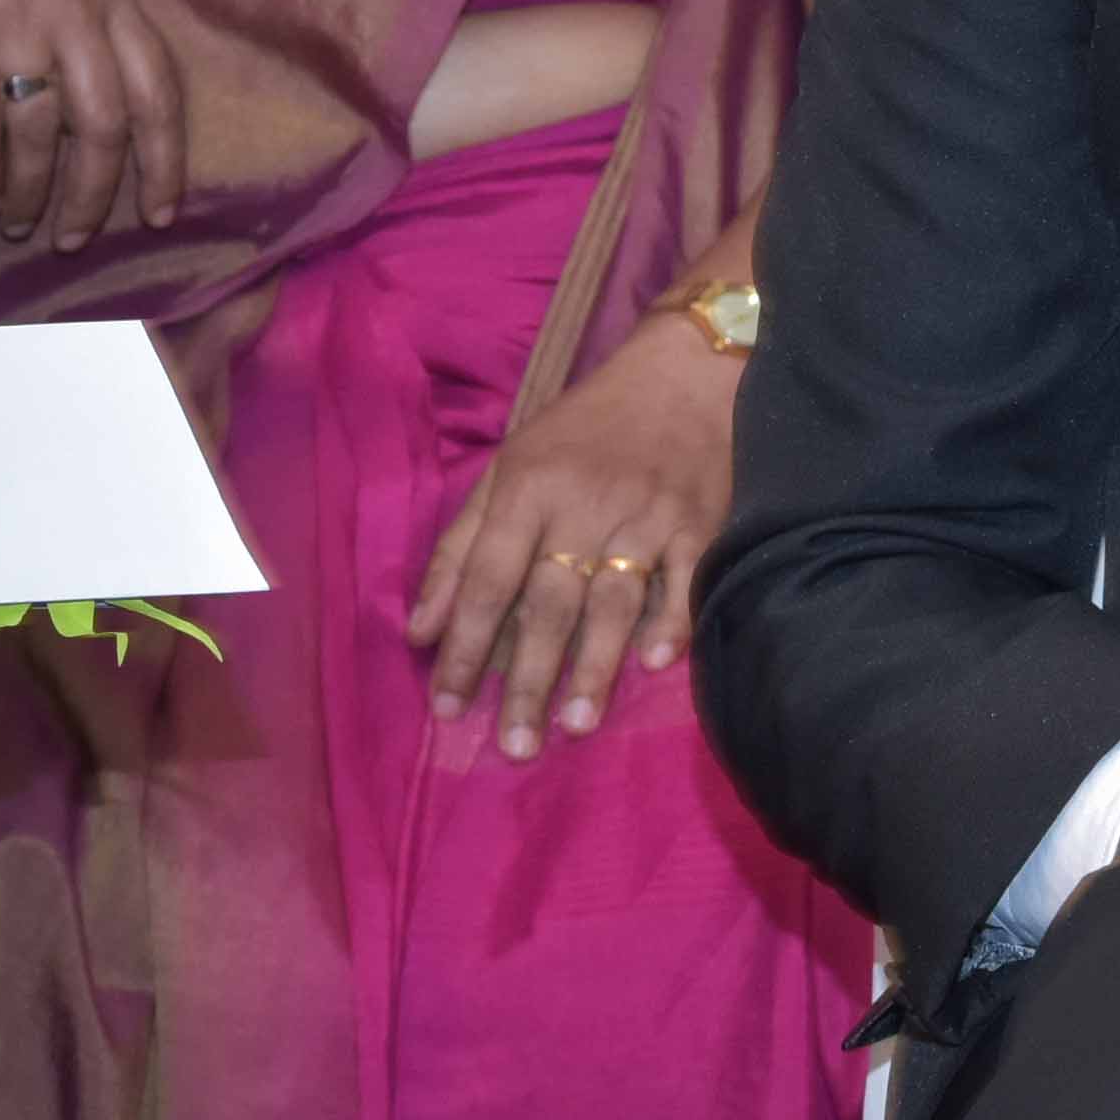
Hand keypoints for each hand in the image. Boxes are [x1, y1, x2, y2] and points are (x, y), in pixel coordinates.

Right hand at [0, 0, 185, 245]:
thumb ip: (101, 21)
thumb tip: (114, 112)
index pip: (159, 89)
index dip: (166, 160)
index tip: (160, 212)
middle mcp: (74, 8)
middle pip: (103, 126)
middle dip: (94, 195)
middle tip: (75, 236)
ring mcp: (15, 17)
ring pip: (37, 132)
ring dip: (30, 192)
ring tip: (20, 222)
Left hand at [406, 303, 731, 757]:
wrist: (685, 372)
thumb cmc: (586, 428)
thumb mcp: (510, 467)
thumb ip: (460, 546)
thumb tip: (419, 629)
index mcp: (528, 488)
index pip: (486, 578)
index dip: (464, 646)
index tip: (447, 709)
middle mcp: (584, 505)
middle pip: (548, 603)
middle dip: (528, 679)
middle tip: (513, 747)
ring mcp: (647, 517)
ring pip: (613, 602)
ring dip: (593, 668)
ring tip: (572, 729)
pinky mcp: (700, 524)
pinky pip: (684, 582)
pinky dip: (671, 623)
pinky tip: (654, 666)